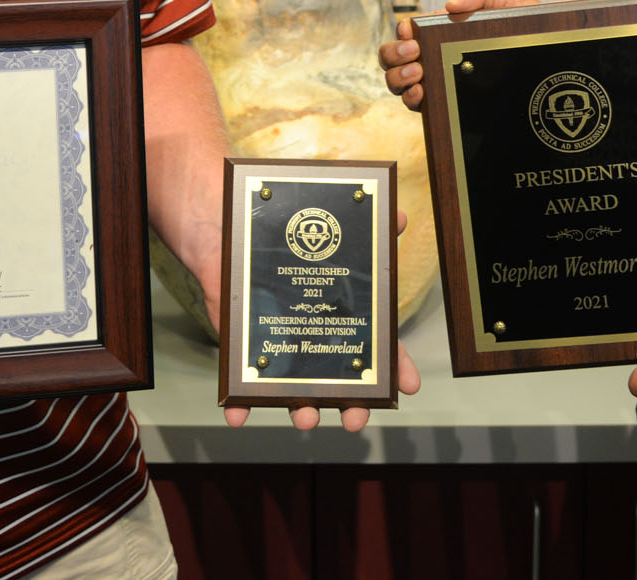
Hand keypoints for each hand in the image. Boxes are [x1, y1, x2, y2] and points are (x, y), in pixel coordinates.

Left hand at [222, 212, 423, 431]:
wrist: (229, 227)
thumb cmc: (285, 233)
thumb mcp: (328, 227)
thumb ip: (365, 227)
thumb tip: (400, 215)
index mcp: (340, 315)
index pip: (375, 348)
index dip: (393, 368)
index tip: (407, 387)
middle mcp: (313, 336)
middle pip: (340, 382)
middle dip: (351, 405)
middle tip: (355, 419)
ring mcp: (279, 344)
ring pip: (296, 388)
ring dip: (302, 410)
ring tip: (306, 417)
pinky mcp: (243, 346)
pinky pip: (240, 382)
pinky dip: (238, 402)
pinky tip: (237, 416)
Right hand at [378, 0, 541, 109]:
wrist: (550, 53)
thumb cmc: (528, 29)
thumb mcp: (508, 2)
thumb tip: (450, 4)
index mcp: (443, 32)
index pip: (408, 32)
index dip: (401, 33)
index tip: (410, 34)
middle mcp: (435, 57)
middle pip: (393, 58)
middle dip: (393, 55)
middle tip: (413, 54)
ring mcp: (440, 81)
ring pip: (398, 82)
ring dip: (398, 77)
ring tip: (418, 74)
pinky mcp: (449, 103)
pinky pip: (417, 105)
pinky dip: (411, 99)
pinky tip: (421, 93)